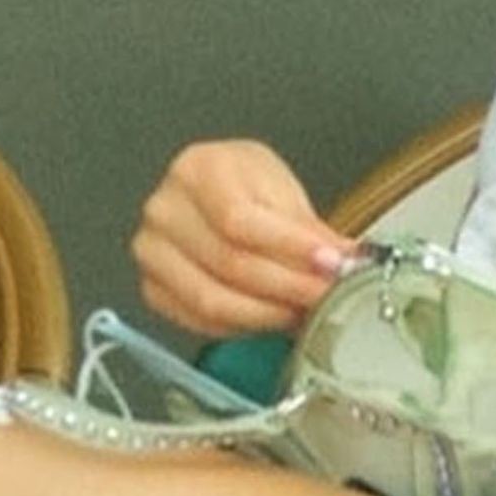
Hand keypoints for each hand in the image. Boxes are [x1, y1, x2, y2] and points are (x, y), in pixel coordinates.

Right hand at [131, 139, 358, 337]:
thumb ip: (309, 228)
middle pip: (229, 263)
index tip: (329, 263)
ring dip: (269, 313)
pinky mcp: (154, 288)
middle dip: (288, 286)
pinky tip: (273, 317)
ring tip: (305, 308)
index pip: (239, 219)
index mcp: (197, 169)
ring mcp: (153, 252)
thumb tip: (343, 260)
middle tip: (326, 293)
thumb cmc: (246, 183)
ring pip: (213, 300)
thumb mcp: (282, 189)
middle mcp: (165, 210)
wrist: (215, 189)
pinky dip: (243, 326)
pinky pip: (201, 321)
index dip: (289, 247)